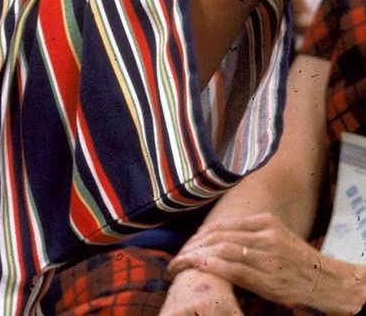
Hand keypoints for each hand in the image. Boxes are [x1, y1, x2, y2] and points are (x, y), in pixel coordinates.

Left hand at [169, 214, 364, 313]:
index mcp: (265, 222)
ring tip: (179, 265)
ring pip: (223, 251)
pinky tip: (199, 268)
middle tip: (176, 257)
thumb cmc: (298, 261)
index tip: (186, 245)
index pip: (223, 226)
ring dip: (197, 258)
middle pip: (219, 236)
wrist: (327, 281)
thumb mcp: (277, 237)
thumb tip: (220, 238)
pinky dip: (214, 267)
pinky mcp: (270, 278)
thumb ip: (252, 234)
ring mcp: (267, 256)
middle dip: (193, 247)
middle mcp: (264, 235)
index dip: (200, 235)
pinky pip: (236, 269)